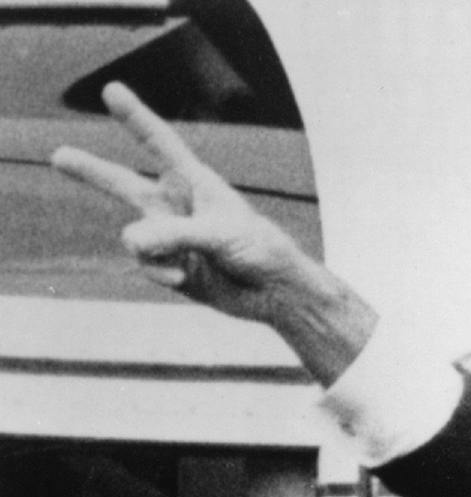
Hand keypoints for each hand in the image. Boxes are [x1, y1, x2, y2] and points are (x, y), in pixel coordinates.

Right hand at [51, 82, 374, 382]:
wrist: (275, 294)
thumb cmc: (261, 251)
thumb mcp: (220, 235)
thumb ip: (175, 235)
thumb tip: (130, 241)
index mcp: (195, 183)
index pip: (159, 143)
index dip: (135, 117)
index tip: (112, 91)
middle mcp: (176, 206)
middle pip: (123, 184)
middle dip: (90, 171)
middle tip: (58, 156)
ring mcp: (169, 238)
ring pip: (133, 238)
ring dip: (152, 252)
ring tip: (182, 265)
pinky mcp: (168, 266)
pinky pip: (144, 265)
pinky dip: (160, 274)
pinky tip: (184, 281)